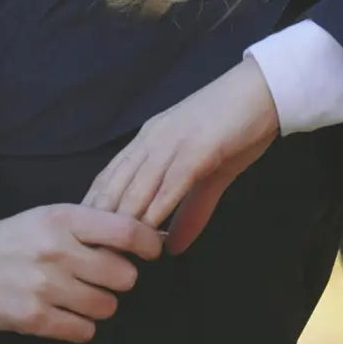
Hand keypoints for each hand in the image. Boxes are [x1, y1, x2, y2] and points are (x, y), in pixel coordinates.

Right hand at [0, 203, 164, 343]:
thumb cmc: (11, 240)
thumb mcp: (47, 217)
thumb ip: (86, 225)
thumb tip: (136, 234)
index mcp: (62, 218)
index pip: (124, 229)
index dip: (148, 242)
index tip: (152, 249)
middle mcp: (57, 250)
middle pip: (124, 275)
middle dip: (120, 278)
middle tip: (103, 275)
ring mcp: (46, 286)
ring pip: (107, 306)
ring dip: (100, 304)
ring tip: (79, 294)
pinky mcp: (35, 318)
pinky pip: (84, 331)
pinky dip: (80, 325)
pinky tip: (65, 312)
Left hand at [81, 58, 279, 254]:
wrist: (262, 91)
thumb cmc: (235, 128)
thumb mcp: (209, 175)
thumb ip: (190, 210)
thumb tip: (171, 248)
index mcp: (149, 139)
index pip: (111, 175)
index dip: (93, 205)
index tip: (80, 235)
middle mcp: (152, 139)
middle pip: (116, 183)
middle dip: (100, 219)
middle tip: (89, 252)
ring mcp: (173, 142)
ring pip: (138, 184)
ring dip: (125, 220)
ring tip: (112, 251)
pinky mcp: (198, 147)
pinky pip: (172, 181)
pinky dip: (158, 207)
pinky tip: (150, 230)